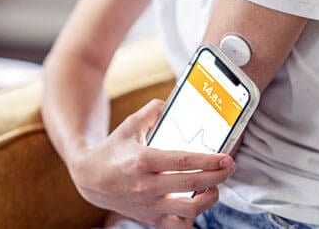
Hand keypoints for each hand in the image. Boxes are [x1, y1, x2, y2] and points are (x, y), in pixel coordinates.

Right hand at [67, 99, 235, 228]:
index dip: (208, 160)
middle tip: (230, 167)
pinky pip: (177, 226)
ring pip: (189, 211)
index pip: (183, 162)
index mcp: (143, 161)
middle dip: (217, 176)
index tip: (226, 157)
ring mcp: (149, 205)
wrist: (89, 178)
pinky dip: (192, 217)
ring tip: (215, 185)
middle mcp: (147, 186)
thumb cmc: (112, 150)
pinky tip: (197, 202)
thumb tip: (171, 102)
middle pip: (191, 185)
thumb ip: (152, 111)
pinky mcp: (149, 218)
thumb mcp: (130, 125)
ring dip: (209, 198)